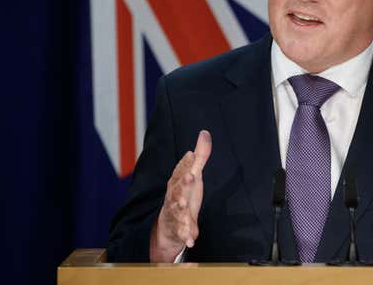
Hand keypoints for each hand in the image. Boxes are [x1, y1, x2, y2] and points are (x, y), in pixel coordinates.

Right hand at [150, 130, 211, 261]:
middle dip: (184, 183)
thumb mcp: (193, 175)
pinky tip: (191, 239)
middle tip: (192, 176)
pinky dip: (186, 236)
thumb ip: (200, 156)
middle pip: (178, 188)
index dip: (186, 163)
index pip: (181, 170)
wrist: (168, 226)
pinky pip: (182, 233)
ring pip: (177, 210)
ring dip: (181, 207)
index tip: (191, 154)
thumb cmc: (183, 196)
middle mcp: (174, 196)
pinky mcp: (179, 229)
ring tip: (185, 204)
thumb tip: (204, 133)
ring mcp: (176, 213)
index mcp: (178, 182)